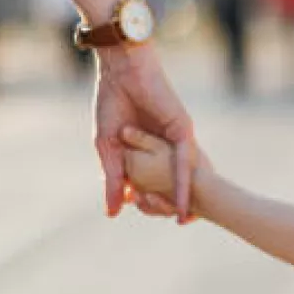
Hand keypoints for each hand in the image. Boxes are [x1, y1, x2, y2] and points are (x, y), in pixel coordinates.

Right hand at [94, 45, 195, 221]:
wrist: (119, 70)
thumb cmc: (111, 101)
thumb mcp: (108, 148)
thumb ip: (112, 179)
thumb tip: (113, 212)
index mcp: (151, 146)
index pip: (156, 178)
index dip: (154, 197)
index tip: (149, 214)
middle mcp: (168, 144)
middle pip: (174, 179)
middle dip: (175, 200)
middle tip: (179, 223)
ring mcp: (177, 138)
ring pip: (182, 173)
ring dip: (181, 196)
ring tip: (184, 219)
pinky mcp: (183, 130)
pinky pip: (183, 162)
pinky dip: (182, 184)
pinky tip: (182, 202)